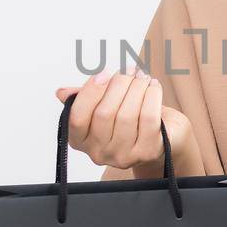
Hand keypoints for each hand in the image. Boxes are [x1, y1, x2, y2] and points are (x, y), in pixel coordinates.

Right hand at [54, 65, 190, 170]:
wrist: (164, 134)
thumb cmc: (129, 116)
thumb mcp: (102, 104)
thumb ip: (82, 98)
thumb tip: (62, 93)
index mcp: (81, 140)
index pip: (76, 117)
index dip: (90, 92)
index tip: (104, 73)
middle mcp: (99, 153)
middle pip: (104, 114)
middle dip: (119, 85)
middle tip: (129, 70)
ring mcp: (123, 156)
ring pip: (127, 115)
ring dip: (136, 88)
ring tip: (142, 76)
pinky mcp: (148, 152)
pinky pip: (148, 118)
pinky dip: (152, 96)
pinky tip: (153, 86)